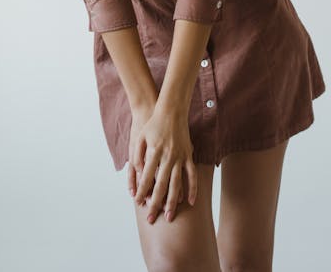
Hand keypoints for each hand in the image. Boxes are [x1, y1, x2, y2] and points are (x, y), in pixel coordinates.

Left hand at [130, 107, 196, 223]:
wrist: (172, 111)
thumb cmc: (153, 124)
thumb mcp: (140, 137)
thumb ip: (137, 155)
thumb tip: (138, 172)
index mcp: (154, 153)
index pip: (146, 177)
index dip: (141, 191)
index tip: (137, 203)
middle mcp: (167, 157)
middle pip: (160, 185)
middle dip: (155, 203)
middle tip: (151, 219)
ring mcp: (180, 157)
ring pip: (176, 184)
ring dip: (172, 202)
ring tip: (169, 217)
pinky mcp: (188, 155)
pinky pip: (191, 175)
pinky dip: (192, 189)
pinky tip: (190, 202)